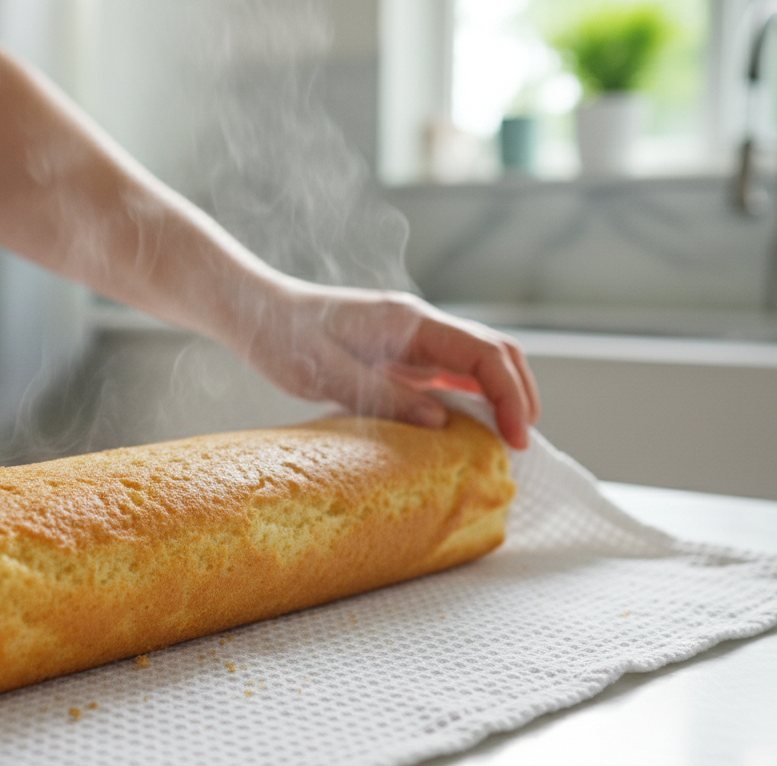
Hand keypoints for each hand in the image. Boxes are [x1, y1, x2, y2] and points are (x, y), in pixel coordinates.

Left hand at [231, 280, 539, 449]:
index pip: (484, 353)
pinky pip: (449, 372)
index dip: (510, 394)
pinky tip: (469, 428)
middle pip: (495, 351)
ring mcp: (412, 337)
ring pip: (477, 361)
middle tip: (521, 444)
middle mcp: (420, 324)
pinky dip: (471, 397)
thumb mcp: (326, 375)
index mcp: (410, 322)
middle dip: (519, 394)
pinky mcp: (400, 352)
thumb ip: (384, 397)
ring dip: (500, 395)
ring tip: (505, 440)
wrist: (254, 310)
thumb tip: (441, 422)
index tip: (516, 438)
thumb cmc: (283, 339)